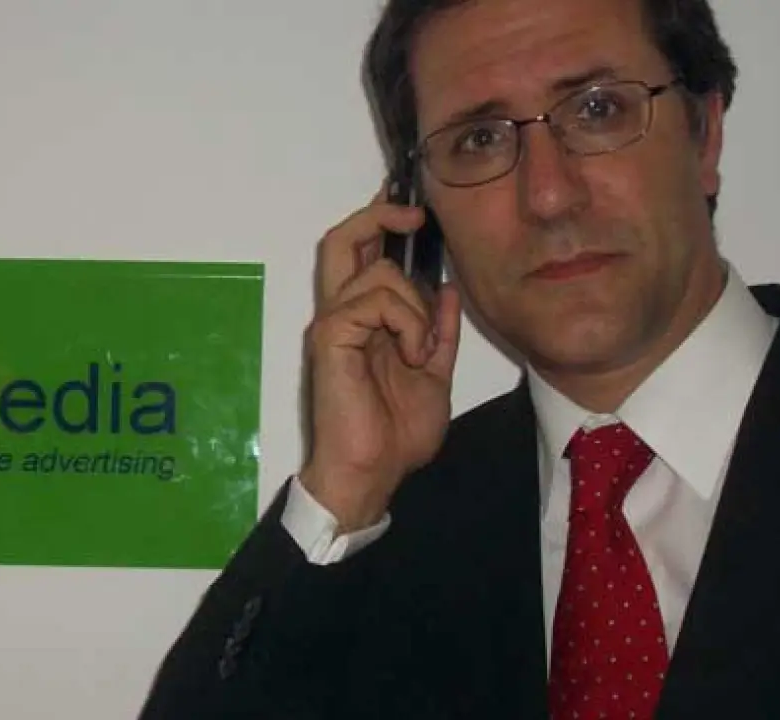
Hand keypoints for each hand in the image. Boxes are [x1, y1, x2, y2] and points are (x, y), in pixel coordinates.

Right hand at [300, 187, 461, 531]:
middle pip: (342, 239)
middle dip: (378, 216)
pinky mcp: (331, 337)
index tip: (414, 210)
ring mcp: (334, 323)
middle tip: (415, 219)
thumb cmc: (397, 434)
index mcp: (364, 320)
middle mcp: (342, 313)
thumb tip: (447, 290)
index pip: (362, 255)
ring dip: (415, 305)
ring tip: (421, 349)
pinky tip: (414, 355)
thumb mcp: (435, 375)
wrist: (373, 473)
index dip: (381, 222)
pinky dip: (407, 323)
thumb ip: (440, 333)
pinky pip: (375, 301)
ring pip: (376, 272)